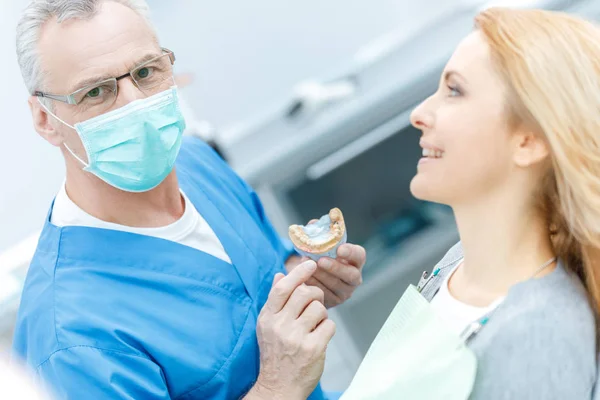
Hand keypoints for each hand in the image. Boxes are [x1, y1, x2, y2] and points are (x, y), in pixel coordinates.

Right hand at [250, 260, 335, 399]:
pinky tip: (320, 336)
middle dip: (315, 294)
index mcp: (268, 318)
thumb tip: (280, 274)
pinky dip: (328, 328)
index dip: (298, 273)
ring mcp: (297, 337)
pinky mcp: (313, 348)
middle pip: (305, 293)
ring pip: (320, 308)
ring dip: (322, 314)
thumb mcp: (267, 326)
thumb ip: (275, 300)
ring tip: (315, 324)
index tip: (310, 264)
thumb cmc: (275, 354)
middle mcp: (280, 326)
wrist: (279, 387)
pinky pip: (329, 325)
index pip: (283, 288)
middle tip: (315, 303)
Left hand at [286, 239, 365, 307]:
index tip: (339, 248)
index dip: (351, 252)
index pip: (360, 255)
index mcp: (354, 260)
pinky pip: (324, 295)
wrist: (309, 276)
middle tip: (320, 261)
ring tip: (307, 267)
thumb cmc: (318, 256)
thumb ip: (317, 232)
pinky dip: (314, 286)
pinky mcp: (334, 302)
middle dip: (336, 267)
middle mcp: (354, 277)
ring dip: (321, 276)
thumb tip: (313, 223)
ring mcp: (345, 291)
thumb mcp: (319, 243)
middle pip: (351, 275)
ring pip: (336, 286)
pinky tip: (304, 279)